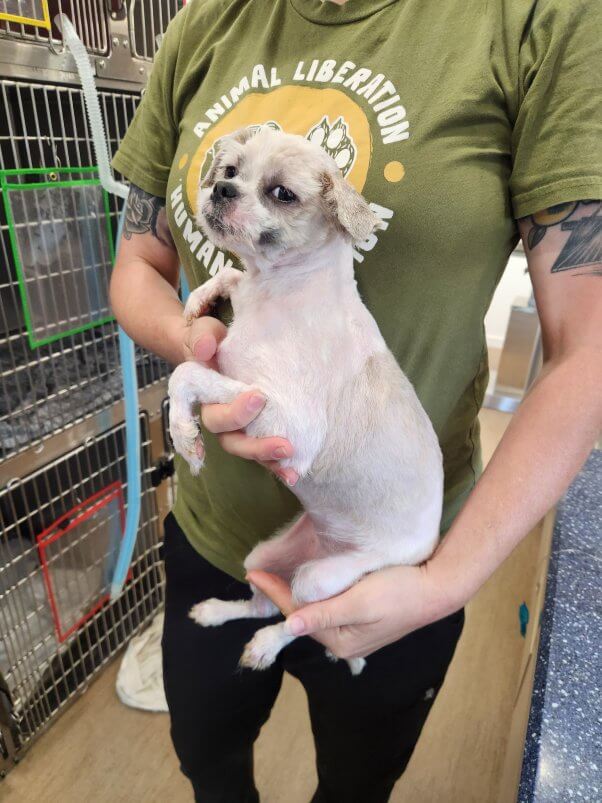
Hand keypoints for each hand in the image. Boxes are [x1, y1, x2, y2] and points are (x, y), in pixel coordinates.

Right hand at [181, 315, 297, 484]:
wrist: (223, 350)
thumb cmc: (213, 342)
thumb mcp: (206, 333)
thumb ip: (203, 337)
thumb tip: (205, 349)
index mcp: (205, 398)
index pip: (211, 415)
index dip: (232, 415)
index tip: (259, 397)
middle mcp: (219, 420)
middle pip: (231, 440)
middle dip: (257, 445)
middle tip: (284, 443)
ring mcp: (238, 429)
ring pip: (248, 451)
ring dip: (269, 461)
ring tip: (292, 467)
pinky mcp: (256, 432)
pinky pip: (264, 454)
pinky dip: (278, 465)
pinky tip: (295, 472)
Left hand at [248, 561, 456, 658]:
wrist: (437, 587)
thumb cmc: (399, 591)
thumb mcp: (360, 601)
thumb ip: (325, 613)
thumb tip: (290, 624)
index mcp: (340, 642)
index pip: (298, 615)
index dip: (274, 593)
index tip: (253, 574)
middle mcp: (343, 643)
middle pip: (305, 616)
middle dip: (282, 595)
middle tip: (260, 573)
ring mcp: (353, 632)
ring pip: (316, 612)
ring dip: (298, 594)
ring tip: (276, 576)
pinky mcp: (363, 619)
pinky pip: (330, 608)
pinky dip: (316, 595)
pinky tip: (308, 582)